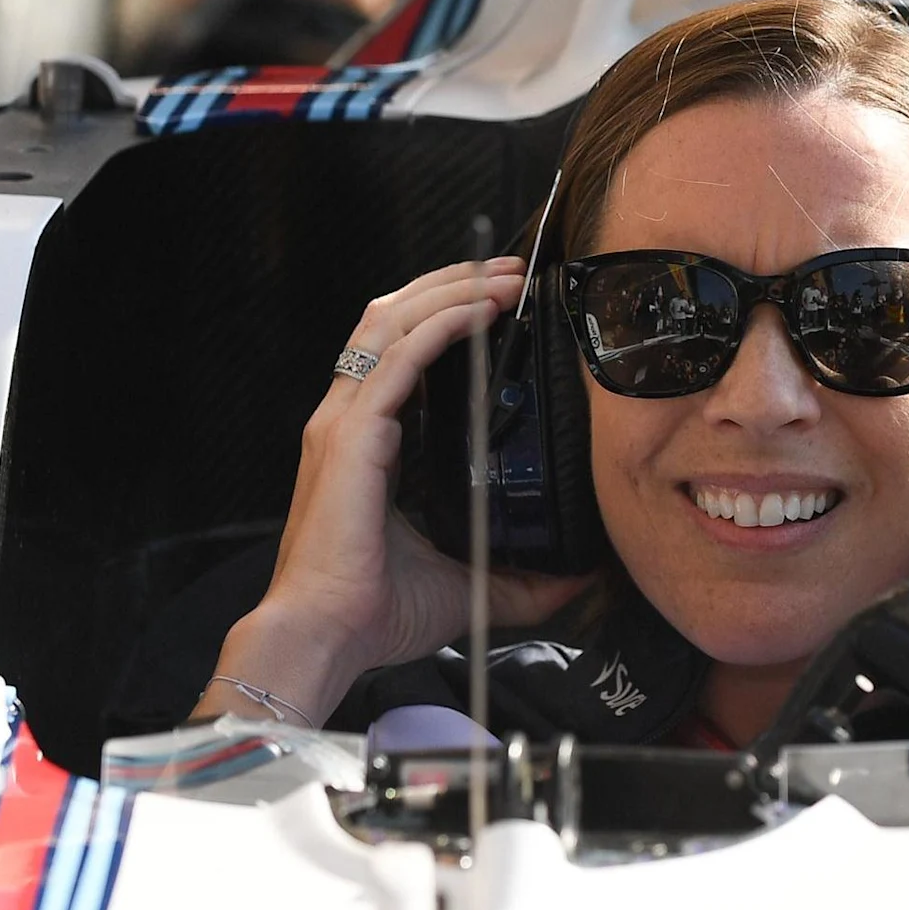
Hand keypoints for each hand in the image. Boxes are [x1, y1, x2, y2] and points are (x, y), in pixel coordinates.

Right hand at [201, 258, 588, 723]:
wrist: (327, 637)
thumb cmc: (375, 612)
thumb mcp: (467, 585)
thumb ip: (522, 578)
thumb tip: (580, 577)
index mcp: (365, 443)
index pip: (399, 352)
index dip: (443, 316)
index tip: (497, 302)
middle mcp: (348, 420)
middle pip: (392, 318)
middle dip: (451, 284)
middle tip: (509, 272)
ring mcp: (344, 422)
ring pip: (392, 321)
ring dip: (450, 290)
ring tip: (503, 277)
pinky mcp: (352, 433)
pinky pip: (400, 357)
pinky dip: (442, 323)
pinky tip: (481, 309)